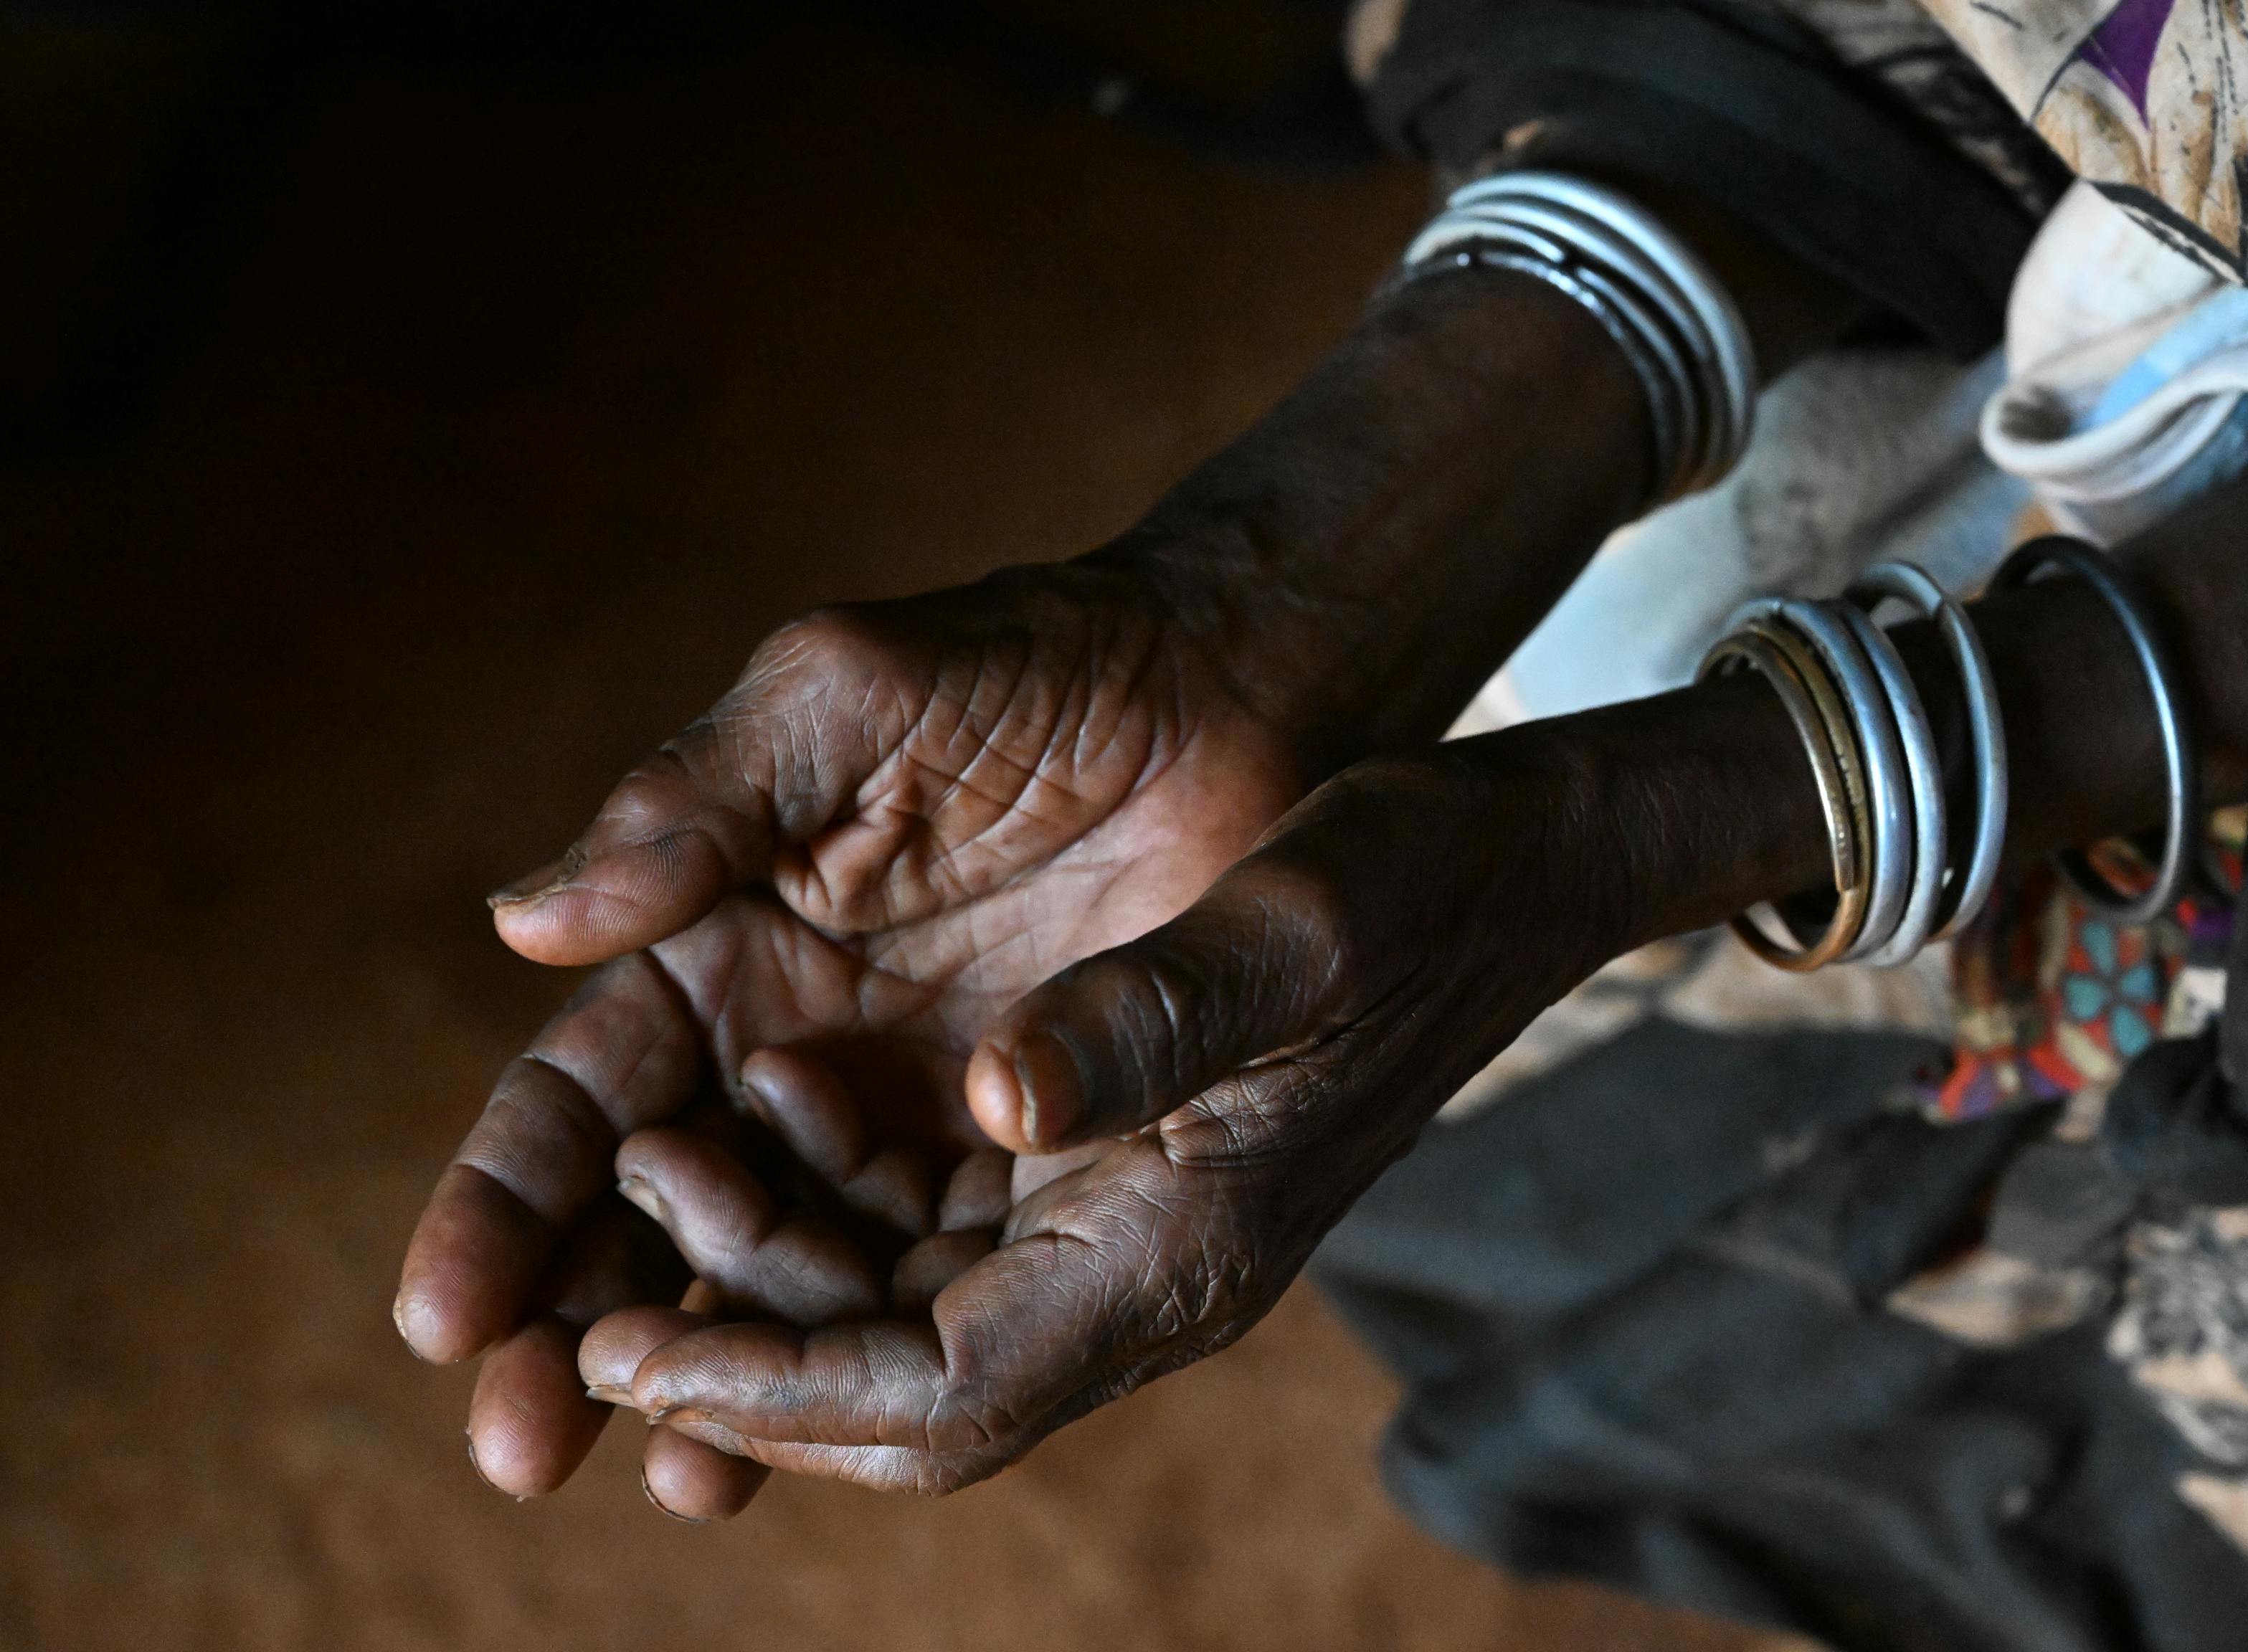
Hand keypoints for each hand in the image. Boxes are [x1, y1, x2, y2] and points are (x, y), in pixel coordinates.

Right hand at [395, 560, 1305, 1514]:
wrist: (1230, 691)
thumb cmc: (1026, 665)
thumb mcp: (845, 699)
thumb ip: (694, 800)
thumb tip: (525, 921)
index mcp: (717, 943)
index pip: (584, 1097)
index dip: (507, 1202)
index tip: (447, 1312)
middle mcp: (786, 1048)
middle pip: (651, 1218)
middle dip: (571, 1330)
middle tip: (515, 1443)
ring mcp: (899, 1115)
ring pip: (779, 1275)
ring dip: (713, 1378)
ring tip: (671, 1475)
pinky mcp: (1015, 1155)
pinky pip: (927, 1274)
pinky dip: (870, 1357)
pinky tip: (821, 1439)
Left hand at [569, 675, 1827, 1503]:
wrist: (1521, 859)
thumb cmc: (1421, 874)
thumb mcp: (1301, 918)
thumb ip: (1154, 1011)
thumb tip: (992, 1088)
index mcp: (1178, 1249)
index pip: (937, 1396)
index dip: (764, 1392)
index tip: (610, 1352)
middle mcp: (1146, 1272)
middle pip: (899, 1394)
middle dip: (729, 1365)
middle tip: (572, 1303)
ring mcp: (1133, 1230)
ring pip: (905, 1322)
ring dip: (767, 1274)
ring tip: (656, 1161)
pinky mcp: (1117, 1171)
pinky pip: (943, 1236)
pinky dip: (835, 1197)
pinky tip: (773, 1089)